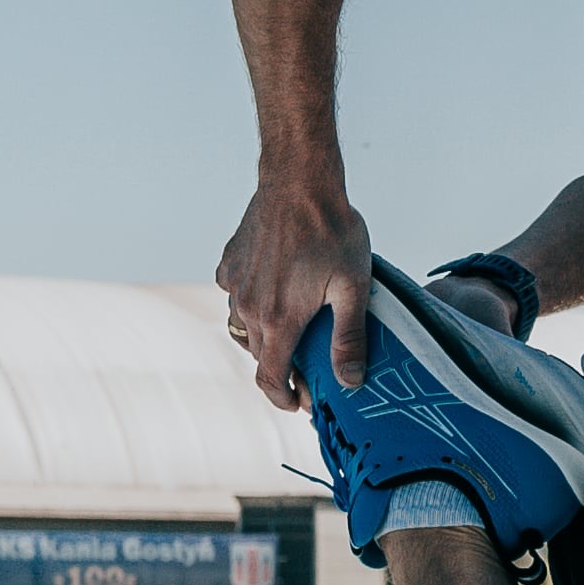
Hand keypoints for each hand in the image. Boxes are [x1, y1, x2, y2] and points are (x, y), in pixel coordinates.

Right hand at [218, 176, 372, 409]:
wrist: (299, 181)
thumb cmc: (332, 231)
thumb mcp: (353, 288)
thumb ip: (349, 338)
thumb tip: (349, 382)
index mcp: (278, 320)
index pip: (271, 379)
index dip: (284, 399)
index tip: (300, 403)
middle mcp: (249, 307)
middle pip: (259, 356)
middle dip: (280, 371)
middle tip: (307, 372)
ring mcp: (235, 285)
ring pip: (242, 329)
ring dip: (263, 342)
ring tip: (288, 338)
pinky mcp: (230, 264)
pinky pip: (233, 298)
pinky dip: (249, 307)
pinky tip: (271, 297)